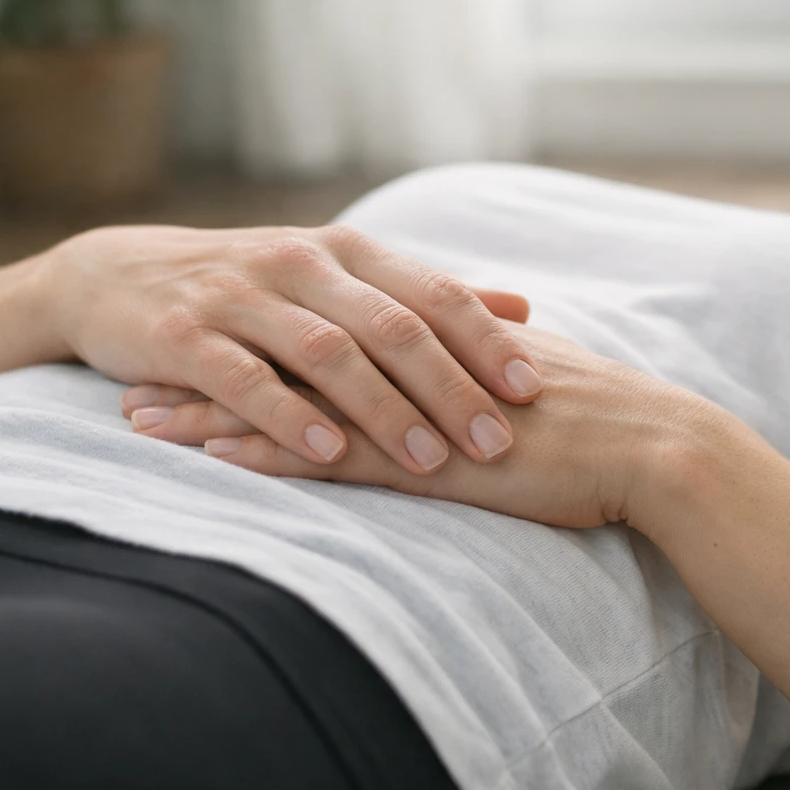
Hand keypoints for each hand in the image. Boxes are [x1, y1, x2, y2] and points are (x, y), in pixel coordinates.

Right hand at [46, 222, 544, 474]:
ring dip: (384, 410)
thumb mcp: (342, 277)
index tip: (533, 390)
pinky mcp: (184, 336)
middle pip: (392, 326)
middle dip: (450, 387)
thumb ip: (428, 295)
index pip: (433, 294)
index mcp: (348, 253)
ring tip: (431, 460)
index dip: (485, 341)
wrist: (115, 276)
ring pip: (327, 353)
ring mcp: (241, 298)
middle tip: (498, 441)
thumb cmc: (253, 287)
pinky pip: (246, 379)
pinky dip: (291, 418)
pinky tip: (331, 454)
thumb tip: (523, 309)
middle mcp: (301, 264)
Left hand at [122, 324, 719, 530]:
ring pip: (291, 400)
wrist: (650, 446)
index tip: (209, 339)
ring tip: (139, 417)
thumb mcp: (531, 379)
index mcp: (434, 339)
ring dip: (213, 410)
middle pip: (288, 353)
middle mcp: (411, 362)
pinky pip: (327, 453)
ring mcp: (413, 407)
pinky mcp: (425, 456)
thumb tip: (464, 362)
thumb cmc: (606, 423)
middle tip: (143, 366)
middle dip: (214, 362)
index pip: (329, 329)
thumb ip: (484, 363)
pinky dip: (264, 455)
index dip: (264, 335)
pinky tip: (210, 459)